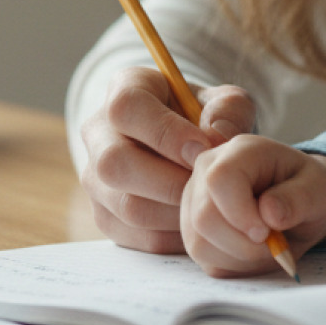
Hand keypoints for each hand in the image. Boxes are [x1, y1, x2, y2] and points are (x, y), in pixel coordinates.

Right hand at [78, 68, 257, 253]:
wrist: (190, 146)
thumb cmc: (208, 119)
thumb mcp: (226, 103)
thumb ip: (229, 111)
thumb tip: (217, 138)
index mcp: (125, 89)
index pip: (126, 108)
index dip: (164, 132)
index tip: (202, 149)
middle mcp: (99, 133)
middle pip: (114, 163)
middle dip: (169, 181)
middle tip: (207, 186)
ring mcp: (95, 178)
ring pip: (125, 205)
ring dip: (174, 212)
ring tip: (207, 205)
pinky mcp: (105, 215)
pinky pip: (136, 235)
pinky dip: (173, 235)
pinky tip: (197, 221)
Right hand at [181, 134, 325, 276]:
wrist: (301, 202)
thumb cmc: (309, 189)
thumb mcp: (320, 189)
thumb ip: (299, 198)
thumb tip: (269, 213)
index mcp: (239, 151)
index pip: (219, 180)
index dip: (240, 213)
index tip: (268, 232)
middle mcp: (206, 172)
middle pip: (204, 218)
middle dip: (245, 244)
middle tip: (276, 243)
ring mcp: (194, 203)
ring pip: (200, 244)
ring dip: (242, 258)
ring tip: (268, 245)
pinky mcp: (194, 232)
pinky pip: (206, 261)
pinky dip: (236, 266)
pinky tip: (254, 252)